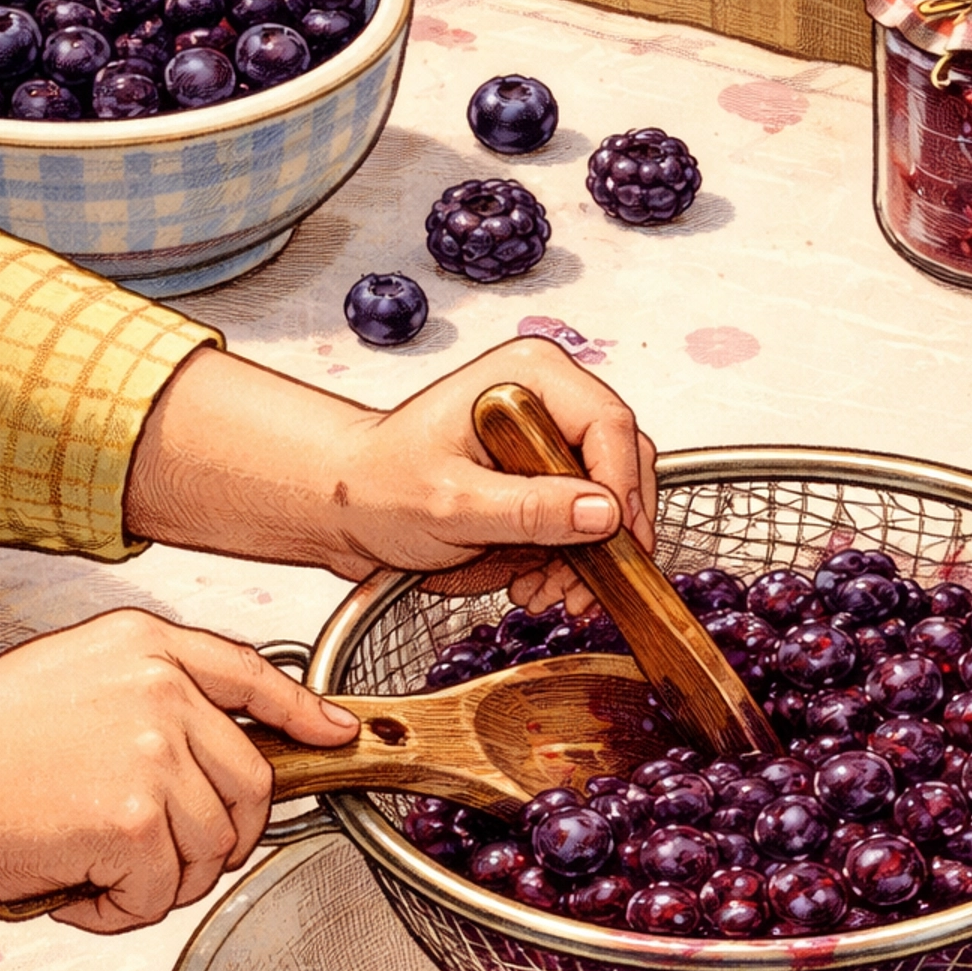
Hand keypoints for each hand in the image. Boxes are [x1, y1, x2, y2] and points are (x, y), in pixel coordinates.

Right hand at [0, 611, 357, 932]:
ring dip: (162, 880)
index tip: (332, 733)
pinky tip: (78, 887)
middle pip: (250, 785)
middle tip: (161, 853)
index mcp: (144, 648)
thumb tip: (218, 743)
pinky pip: (164, 892)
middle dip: (218, 837)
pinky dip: (121, 910)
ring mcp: (152, 754)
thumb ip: (152, 697)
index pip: (249, 674)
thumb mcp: (73, 680)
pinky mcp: (135, 820)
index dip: (300, 711)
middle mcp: (159, 692)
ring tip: (101, 867)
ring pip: (213, 849)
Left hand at [126, 336, 657, 612]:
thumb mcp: (452, 504)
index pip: (611, 426)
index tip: (616, 543)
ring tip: (550, 592)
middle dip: (610, 534)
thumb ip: (528, 510)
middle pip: (622, 463)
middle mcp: (549, 399)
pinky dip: (571, 558)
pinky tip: (538, 581)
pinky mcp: (544, 475)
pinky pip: (583, 519)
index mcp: (530, 378)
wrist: (347, 503)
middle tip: (589, 587)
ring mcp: (549, 438)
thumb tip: (602, 514)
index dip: (623, 490)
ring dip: (590, 556)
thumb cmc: (377, 485)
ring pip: (609, 499)